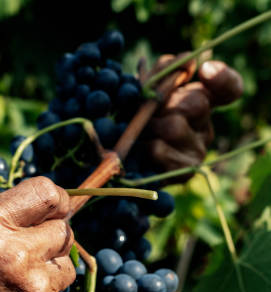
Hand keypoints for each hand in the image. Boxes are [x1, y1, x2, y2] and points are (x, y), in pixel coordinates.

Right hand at [0, 177, 74, 291]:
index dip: (54, 201)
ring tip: (16, 288)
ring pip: (67, 266)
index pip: (47, 192)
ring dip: (49, 272)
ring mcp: (36, 286)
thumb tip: (38, 209)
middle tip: (27, 255)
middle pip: (64, 229)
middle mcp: (14, 252)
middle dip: (50, 239)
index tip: (52, 210)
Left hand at [144, 56, 243, 177]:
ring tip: (138, 133)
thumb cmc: (132, 119)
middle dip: (164, 102)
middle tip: (146, 113)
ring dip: (148, 126)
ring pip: (175, 127)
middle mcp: (205, 127)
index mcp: (201, 102)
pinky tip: (139, 151)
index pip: (229, 88)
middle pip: (197, 102)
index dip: (222, 78)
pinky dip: (142, 147)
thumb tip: (189, 62)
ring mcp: (198, 152)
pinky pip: (160, 150)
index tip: (205, 69)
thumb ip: (164, 71)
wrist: (118, 159)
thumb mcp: (146, 88)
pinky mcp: (184, 172)